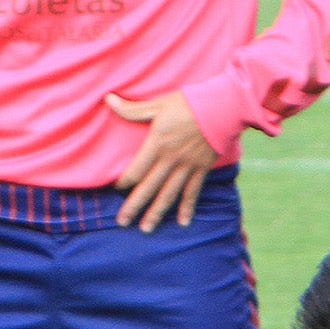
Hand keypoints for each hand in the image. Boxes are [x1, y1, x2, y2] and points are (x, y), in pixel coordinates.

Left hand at [105, 92, 215, 231]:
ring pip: (169, 194)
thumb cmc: (188, 103)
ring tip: (146, 229)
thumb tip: (107, 100)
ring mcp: (187, 167)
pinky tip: (183, 222)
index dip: (124, 181)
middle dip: (134, 206)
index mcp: (157, 144)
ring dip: (157, 213)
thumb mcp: (158, 104)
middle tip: (122, 222)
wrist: (222, 108)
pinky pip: (193, 192)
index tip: (117, 189)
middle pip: (149, 187)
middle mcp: (171, 160)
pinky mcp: (202, 169)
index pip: (136, 169)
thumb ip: (132, 109)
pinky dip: (188, 208)